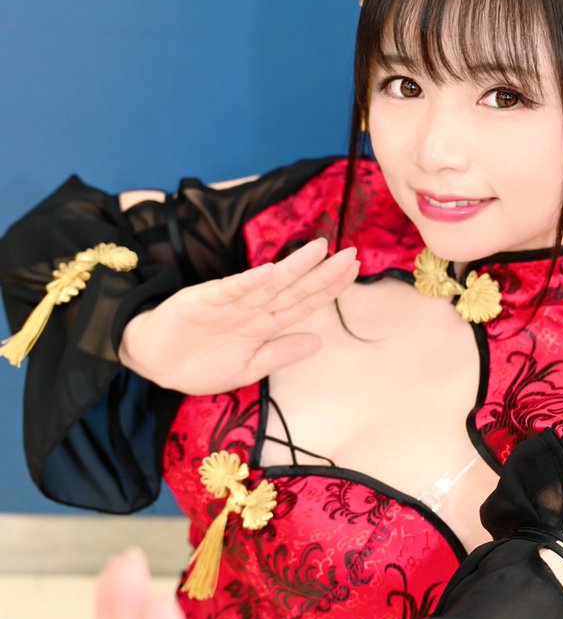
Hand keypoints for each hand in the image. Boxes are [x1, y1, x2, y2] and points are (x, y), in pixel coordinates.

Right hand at [119, 237, 358, 392]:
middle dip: (322, 273)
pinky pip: (229, 291)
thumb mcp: (248, 368)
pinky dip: (248, 282)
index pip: (303, 303)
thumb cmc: (200, 364)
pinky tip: (269, 271)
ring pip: (266, 283)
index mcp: (264, 324)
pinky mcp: (201, 301)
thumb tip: (319, 341)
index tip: (352, 272)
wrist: (153, 362)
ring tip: (319, 251)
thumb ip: (281, 353)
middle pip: (293, 289)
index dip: (328, 289)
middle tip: (351, 254)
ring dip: (292, 268)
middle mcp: (251, 308)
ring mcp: (228, 303)